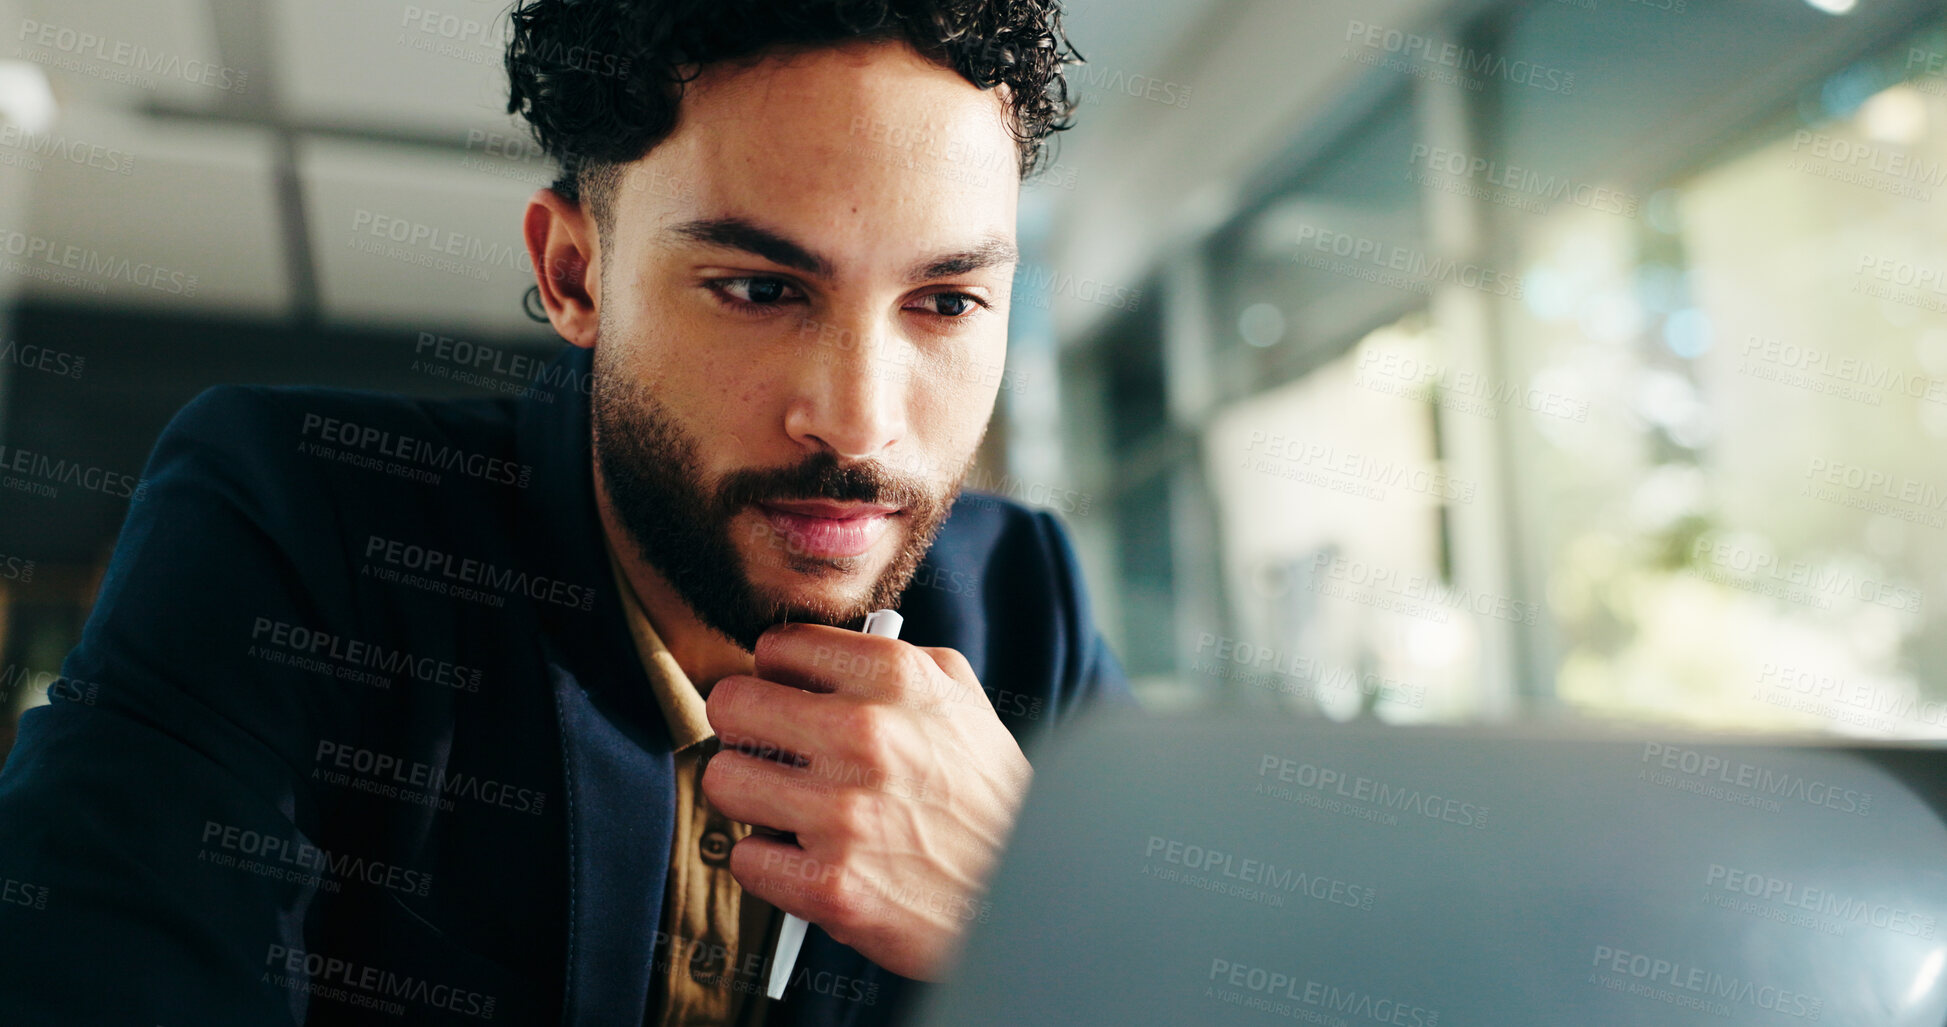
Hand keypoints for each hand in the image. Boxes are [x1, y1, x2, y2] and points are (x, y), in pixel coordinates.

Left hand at [700, 622, 1031, 980]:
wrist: (1032, 897)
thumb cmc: (990, 797)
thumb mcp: (961, 699)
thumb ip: (894, 661)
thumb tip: (817, 652)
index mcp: (894, 676)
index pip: (775, 648)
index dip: (777, 678)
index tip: (787, 701)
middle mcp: (865, 734)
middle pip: (730, 705)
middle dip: (747, 732)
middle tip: (771, 753)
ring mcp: (843, 812)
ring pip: (724, 781)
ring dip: (752, 799)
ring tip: (788, 809)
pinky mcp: (829, 885)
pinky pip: (745, 858)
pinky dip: (770, 866)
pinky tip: (806, 860)